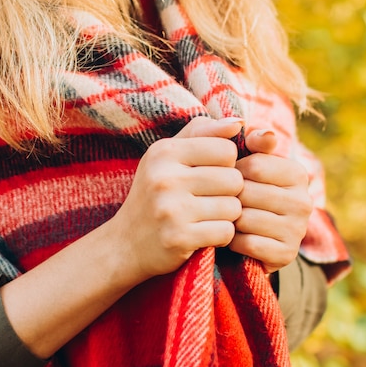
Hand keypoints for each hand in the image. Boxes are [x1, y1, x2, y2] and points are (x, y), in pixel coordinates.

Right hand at [109, 117, 245, 278]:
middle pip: (234, 179)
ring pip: (233, 208)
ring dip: (227, 216)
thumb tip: (240, 123)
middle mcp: (165, 178)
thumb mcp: (169, 156)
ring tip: (207, 217)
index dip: (226, 164)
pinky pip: (226, 232)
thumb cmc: (156, 193)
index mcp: (164, 152)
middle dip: (230, 192)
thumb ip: (203, 132)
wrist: (125, 244)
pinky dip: (221, 236)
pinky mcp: (178, 238)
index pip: (226, 149)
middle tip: (210, 200)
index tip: (210, 175)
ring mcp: (170, 210)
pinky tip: (205, 234)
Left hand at [230, 129, 312, 273]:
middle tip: (226, 203)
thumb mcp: (248, 161)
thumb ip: (254, 140)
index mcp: (297, 173)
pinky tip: (235, 239)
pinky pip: (247, 243)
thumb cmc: (244, 192)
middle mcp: (304, 201)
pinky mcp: (286, 255)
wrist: (247, 239)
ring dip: (229, 220)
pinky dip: (233, 242)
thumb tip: (265, 134)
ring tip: (229, 219)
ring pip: (245, 218)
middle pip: (247, 193)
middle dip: (229, 198)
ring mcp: (298, 230)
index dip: (232, 172)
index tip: (230, 178)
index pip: (254, 165)